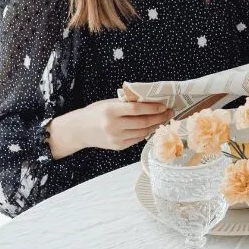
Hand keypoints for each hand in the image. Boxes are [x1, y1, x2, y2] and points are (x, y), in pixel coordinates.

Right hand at [49, 98, 173, 157]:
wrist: (78, 130)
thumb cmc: (95, 112)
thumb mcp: (108, 103)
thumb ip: (126, 103)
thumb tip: (150, 101)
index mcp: (110, 111)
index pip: (137, 109)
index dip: (153, 108)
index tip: (164, 106)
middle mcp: (113, 126)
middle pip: (143, 122)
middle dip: (159, 117)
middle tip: (170, 112)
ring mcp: (116, 138)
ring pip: (143, 132)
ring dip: (156, 125)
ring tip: (164, 119)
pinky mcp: (118, 146)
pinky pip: (137, 139)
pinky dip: (146, 132)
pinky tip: (152, 127)